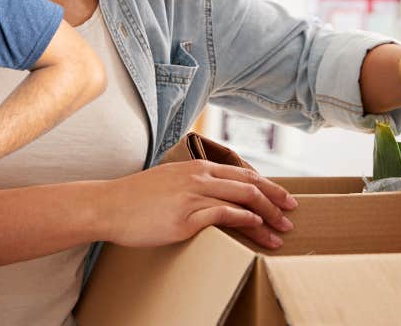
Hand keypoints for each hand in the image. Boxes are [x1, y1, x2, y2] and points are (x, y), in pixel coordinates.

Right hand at [98, 160, 296, 249]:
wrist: (108, 206)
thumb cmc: (137, 198)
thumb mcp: (171, 181)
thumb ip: (194, 184)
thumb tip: (215, 194)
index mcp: (197, 167)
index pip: (243, 173)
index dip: (269, 186)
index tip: (285, 198)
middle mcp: (198, 177)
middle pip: (249, 185)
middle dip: (276, 200)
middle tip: (291, 215)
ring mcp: (192, 196)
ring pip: (242, 200)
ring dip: (267, 217)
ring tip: (280, 232)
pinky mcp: (184, 218)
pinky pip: (222, 215)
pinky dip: (244, 220)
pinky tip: (256, 229)